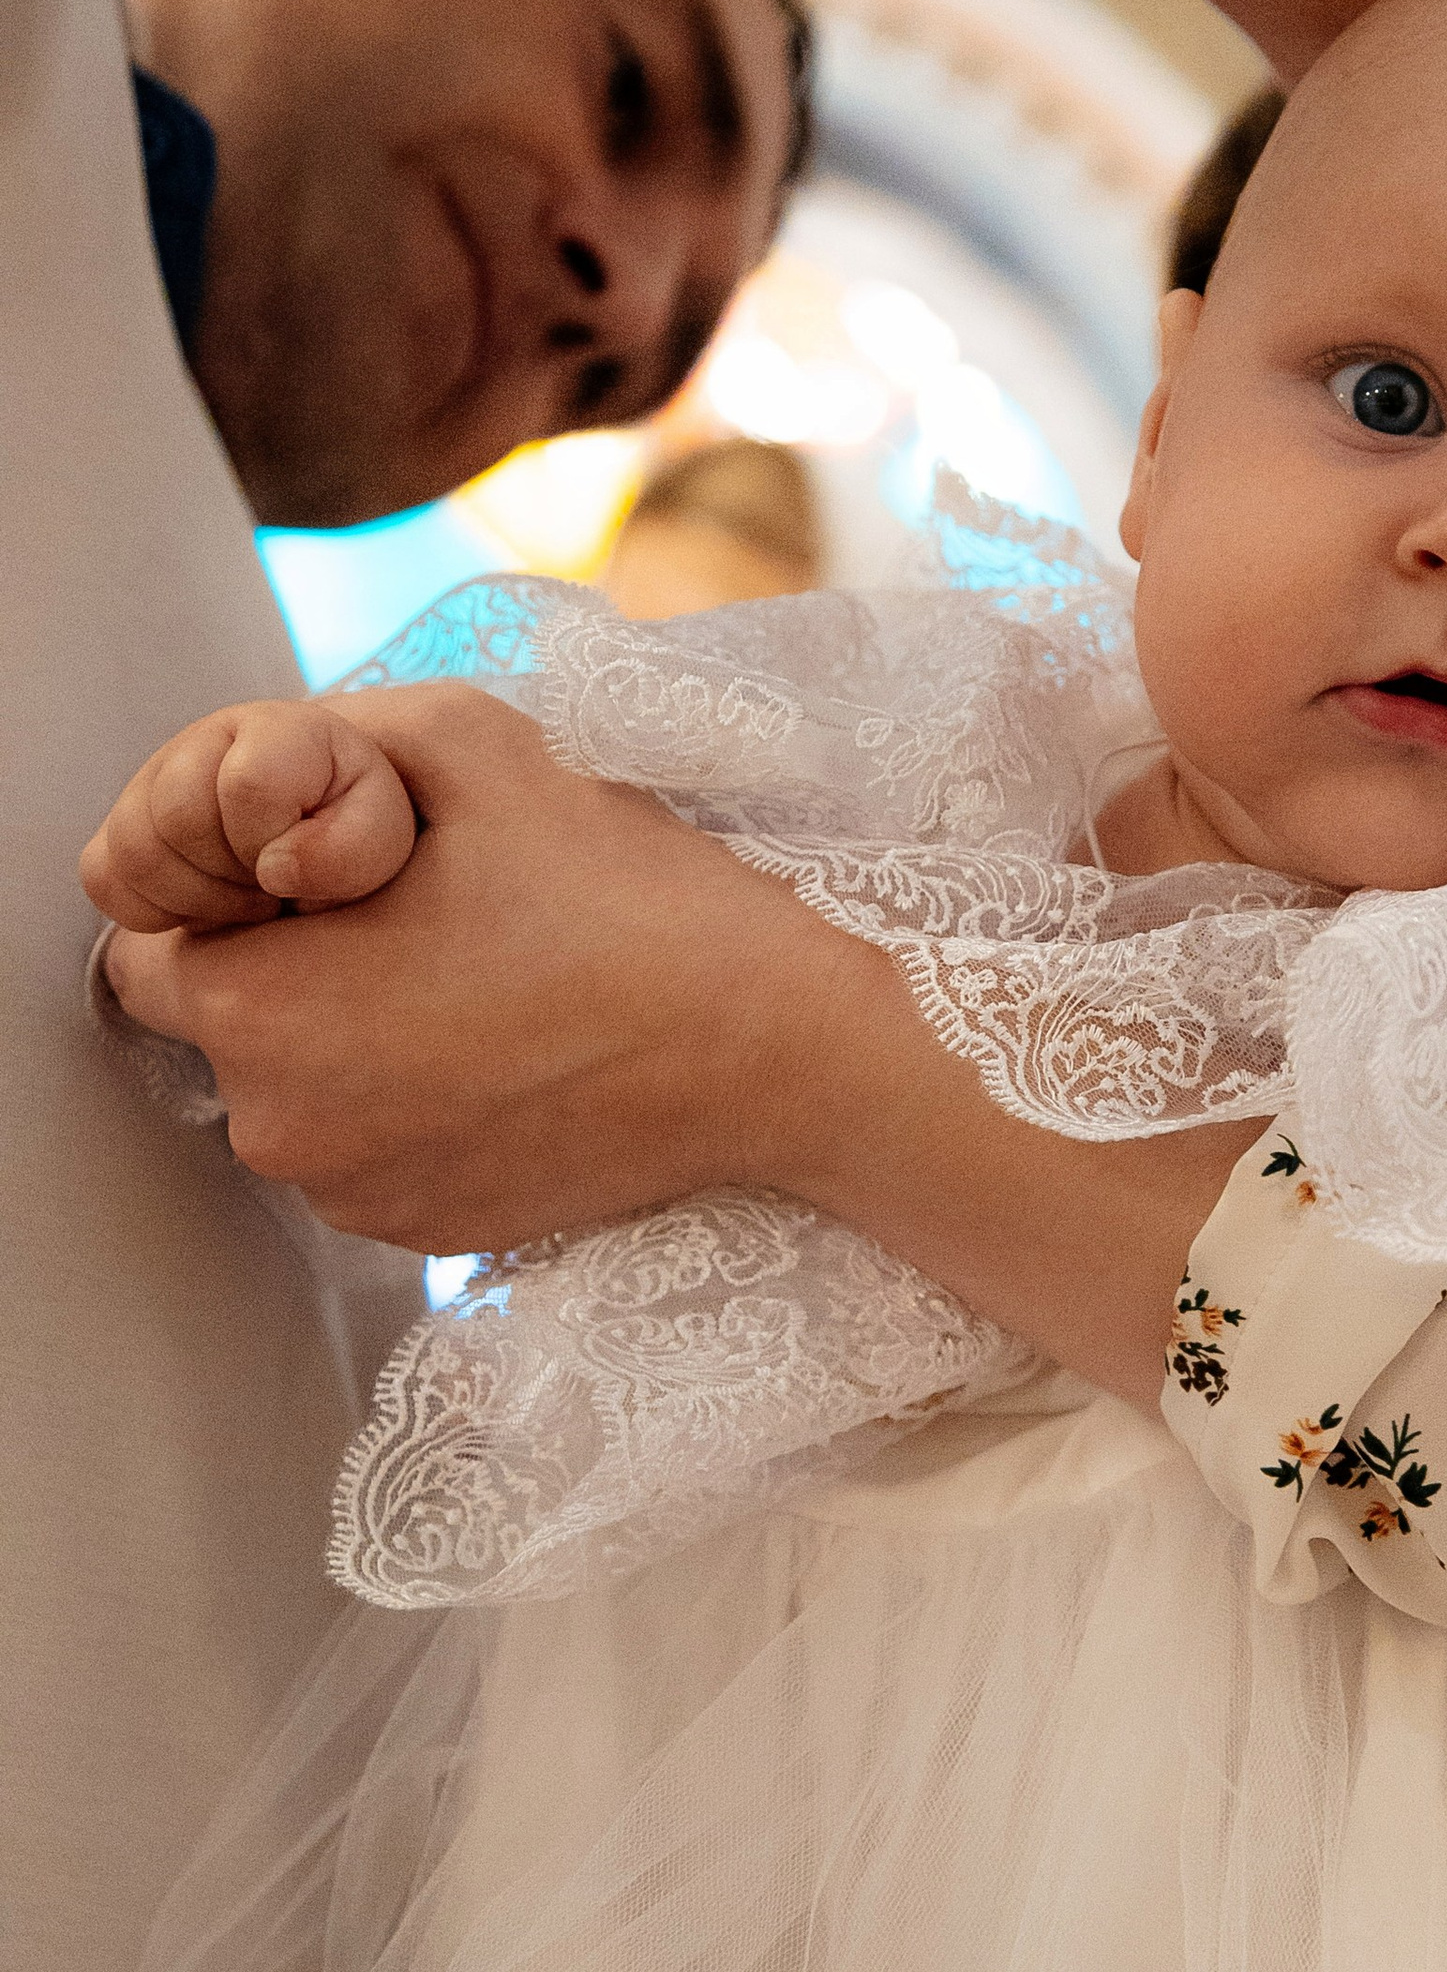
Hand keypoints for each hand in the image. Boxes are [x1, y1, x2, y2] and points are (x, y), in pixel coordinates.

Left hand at [101, 681, 1241, 1405]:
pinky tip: (515, 1041)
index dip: (233, 876)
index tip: (344, 864)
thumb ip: (301, 745)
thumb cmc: (628, 895)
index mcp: (257, 1008)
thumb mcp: (458, 740)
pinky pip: (371, 1140)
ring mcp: (353, 1195)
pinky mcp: (423, 1231)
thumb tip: (242, 806)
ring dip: (357, 1025)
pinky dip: (415, 1091)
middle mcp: (278, 1127)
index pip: (145, 927)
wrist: (776, 1049)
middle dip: (296, 954)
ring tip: (487, 972)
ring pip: (299, 1081)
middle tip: (430, 905)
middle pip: (223, 1011)